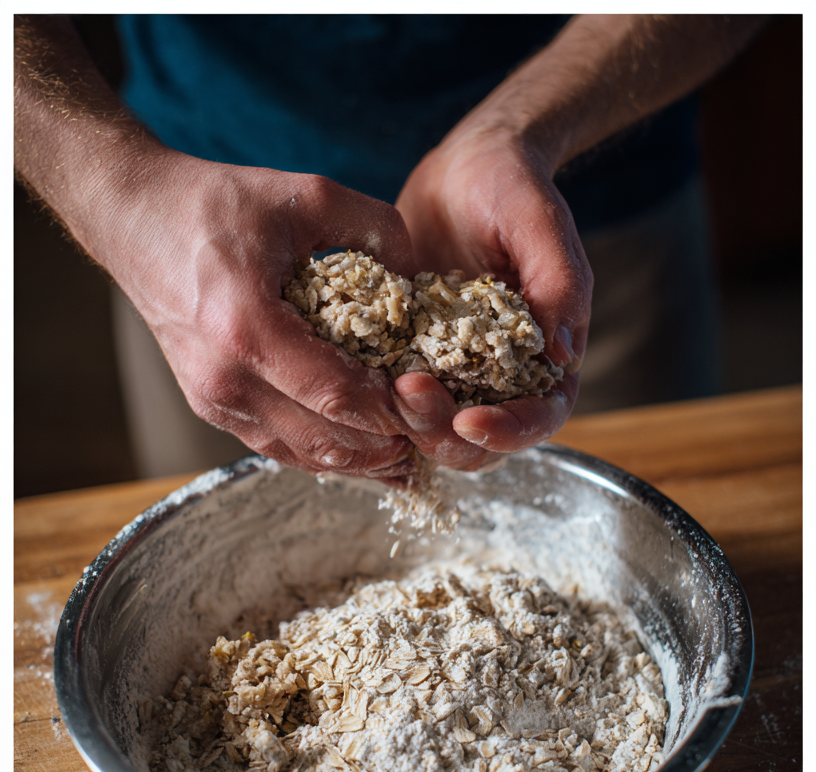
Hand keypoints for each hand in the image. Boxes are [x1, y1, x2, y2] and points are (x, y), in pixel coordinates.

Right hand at [98, 148, 456, 483]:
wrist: (134, 221)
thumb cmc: (214, 204)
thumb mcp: (304, 194)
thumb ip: (374, 228)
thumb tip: (422, 277)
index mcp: (246, 327)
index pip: (338, 396)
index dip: (394, 410)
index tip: (434, 402)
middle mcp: (226, 379)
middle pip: (328, 439)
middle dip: (388, 442)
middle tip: (433, 429)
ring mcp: (215, 402)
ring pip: (307, 456)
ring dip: (362, 457)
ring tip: (407, 443)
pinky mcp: (212, 410)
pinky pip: (281, 448)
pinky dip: (327, 452)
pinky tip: (364, 444)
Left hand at [395, 124, 590, 455]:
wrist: (464, 169)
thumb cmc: (513, 189)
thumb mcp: (540, 225)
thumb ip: (558, 284)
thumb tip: (561, 351)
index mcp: (546, 362)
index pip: (538, 420)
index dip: (507, 433)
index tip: (469, 420)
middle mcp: (502, 380)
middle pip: (478, 441)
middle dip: (443, 431)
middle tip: (408, 393)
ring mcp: (454, 375)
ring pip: (431, 428)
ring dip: (406, 420)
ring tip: (382, 383)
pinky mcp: (414, 360)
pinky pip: (394, 395)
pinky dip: (375, 396)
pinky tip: (353, 375)